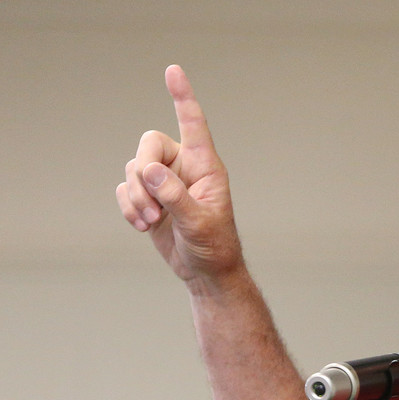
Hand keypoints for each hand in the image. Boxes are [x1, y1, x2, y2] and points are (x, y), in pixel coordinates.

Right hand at [115, 65, 243, 284]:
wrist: (205, 271)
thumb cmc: (214, 246)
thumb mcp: (199, 223)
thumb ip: (175, 196)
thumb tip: (149, 170)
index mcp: (206, 166)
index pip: (193, 124)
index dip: (183, 97)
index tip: (173, 70)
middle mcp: (184, 167)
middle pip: (148, 144)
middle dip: (142, 172)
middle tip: (151, 206)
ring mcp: (164, 181)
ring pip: (133, 168)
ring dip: (136, 197)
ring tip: (150, 222)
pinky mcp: (148, 196)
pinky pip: (125, 188)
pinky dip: (129, 206)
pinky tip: (143, 225)